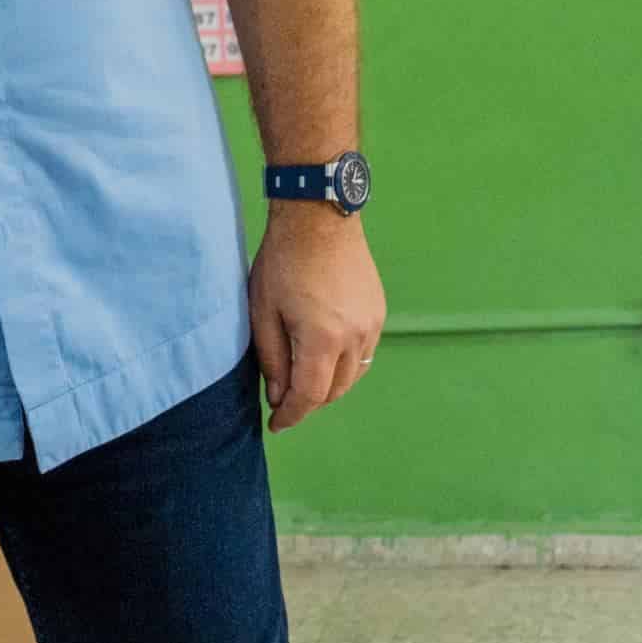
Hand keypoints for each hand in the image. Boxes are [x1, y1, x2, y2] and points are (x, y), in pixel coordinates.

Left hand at [249, 209, 384, 431]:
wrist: (319, 217)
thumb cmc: (283, 261)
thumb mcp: (263, 312)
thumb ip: (272, 359)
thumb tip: (279, 395)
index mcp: (322, 339)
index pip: (310, 396)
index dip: (292, 415)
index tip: (277, 424)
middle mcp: (355, 336)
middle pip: (335, 390)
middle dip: (309, 403)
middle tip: (285, 402)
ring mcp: (372, 324)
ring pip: (353, 375)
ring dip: (329, 385)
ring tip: (303, 381)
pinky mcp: (378, 311)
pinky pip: (364, 352)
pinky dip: (345, 364)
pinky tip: (325, 356)